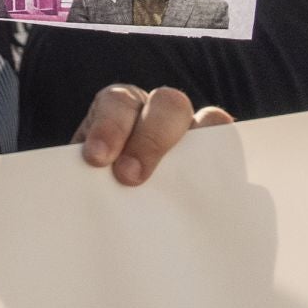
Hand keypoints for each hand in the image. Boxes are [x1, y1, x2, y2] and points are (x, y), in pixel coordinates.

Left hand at [72, 84, 232, 185]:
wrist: (116, 203)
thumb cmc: (98, 186)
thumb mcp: (88, 177)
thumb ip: (86, 179)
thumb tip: (76, 199)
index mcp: (120, 109)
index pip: (117, 103)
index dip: (110, 126)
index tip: (96, 159)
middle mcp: (159, 111)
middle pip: (168, 104)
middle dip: (150, 139)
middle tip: (129, 176)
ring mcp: (194, 131)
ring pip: (209, 119)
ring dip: (199, 145)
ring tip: (183, 185)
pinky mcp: (216, 155)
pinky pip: (231, 148)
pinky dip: (228, 161)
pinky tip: (220, 189)